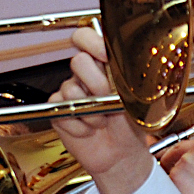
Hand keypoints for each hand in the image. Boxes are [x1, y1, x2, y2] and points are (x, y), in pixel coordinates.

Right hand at [51, 28, 157, 193]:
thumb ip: (125, 75)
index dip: (92, 42)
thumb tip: (121, 58)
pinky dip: (80, 126)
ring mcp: (70, 93)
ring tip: (102, 121)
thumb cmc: (130, 124)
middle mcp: (84, 76)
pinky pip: (63, 111)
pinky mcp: (58, 111)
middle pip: (78, 61)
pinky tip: (89, 129)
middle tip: (107, 98)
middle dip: (95, 82)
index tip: (104, 55)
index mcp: (103, 65)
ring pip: (70, 89)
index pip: (86, 38)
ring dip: (90, 111)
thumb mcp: (135, 96)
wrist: (121, 155)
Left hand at [164, 136, 193, 193]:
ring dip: (174, 174)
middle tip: (187, 180)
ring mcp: (185, 162)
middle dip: (179, 163)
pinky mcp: (175, 176)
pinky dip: (171, 185)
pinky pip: (165, 177)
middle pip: (178, 151)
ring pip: (169, 164)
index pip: (193, 145)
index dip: (192, 158)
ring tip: (187, 188)